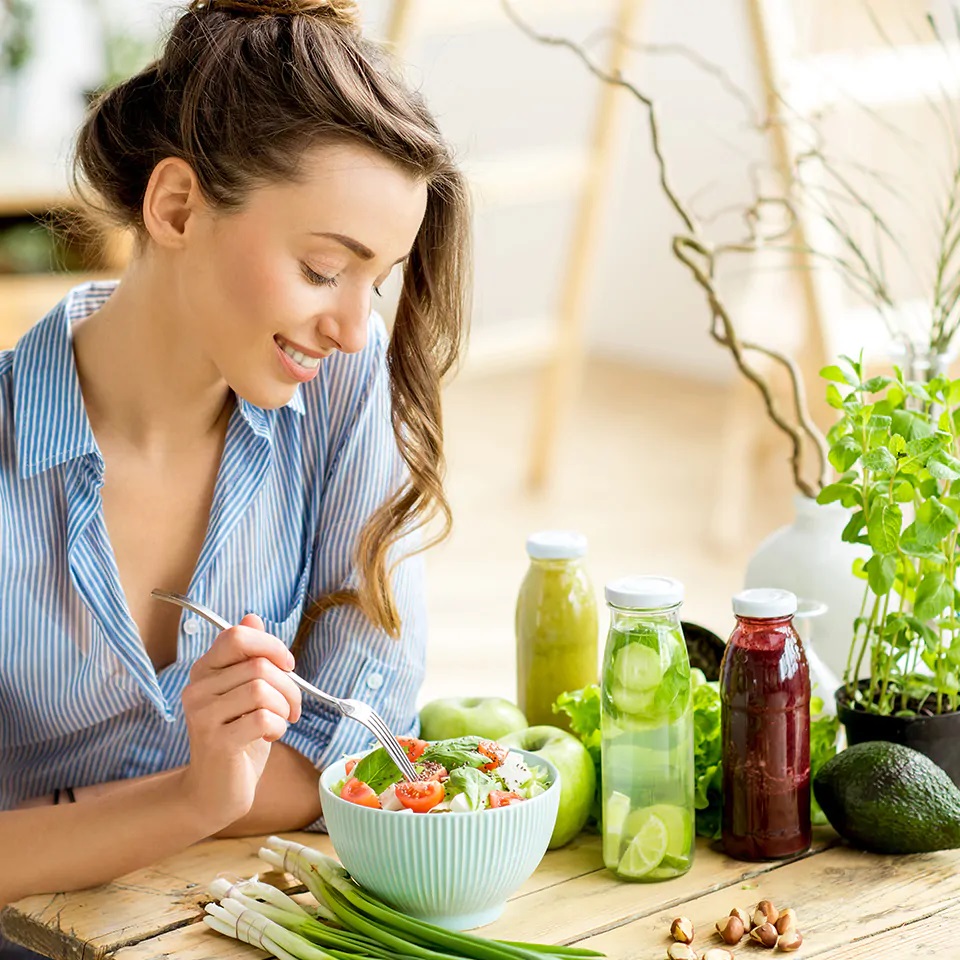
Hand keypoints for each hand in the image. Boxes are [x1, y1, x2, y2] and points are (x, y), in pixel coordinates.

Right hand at [180, 613, 301, 827]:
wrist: (216, 791)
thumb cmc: (237, 736)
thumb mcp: (245, 692)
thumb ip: (248, 657)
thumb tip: (252, 618)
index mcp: (205, 670)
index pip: (236, 636)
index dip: (271, 645)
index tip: (287, 666)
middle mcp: (197, 689)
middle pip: (259, 665)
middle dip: (289, 686)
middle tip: (292, 707)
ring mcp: (203, 716)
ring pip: (262, 690)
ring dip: (285, 707)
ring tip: (281, 721)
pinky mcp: (216, 742)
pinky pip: (263, 719)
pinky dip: (278, 727)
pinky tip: (270, 736)